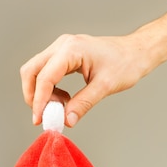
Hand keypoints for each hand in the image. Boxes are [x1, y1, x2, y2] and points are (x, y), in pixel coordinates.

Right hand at [20, 33, 149, 126]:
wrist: (135, 52)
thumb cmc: (125, 64)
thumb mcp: (105, 86)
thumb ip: (83, 104)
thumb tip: (66, 121)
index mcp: (71, 50)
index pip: (45, 77)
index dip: (39, 101)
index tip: (40, 120)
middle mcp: (62, 45)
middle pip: (31, 71)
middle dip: (32, 96)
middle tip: (43, 116)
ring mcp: (61, 48)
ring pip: (35, 71)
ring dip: (40, 93)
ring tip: (59, 108)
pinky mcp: (63, 55)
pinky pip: (45, 72)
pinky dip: (48, 89)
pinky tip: (64, 99)